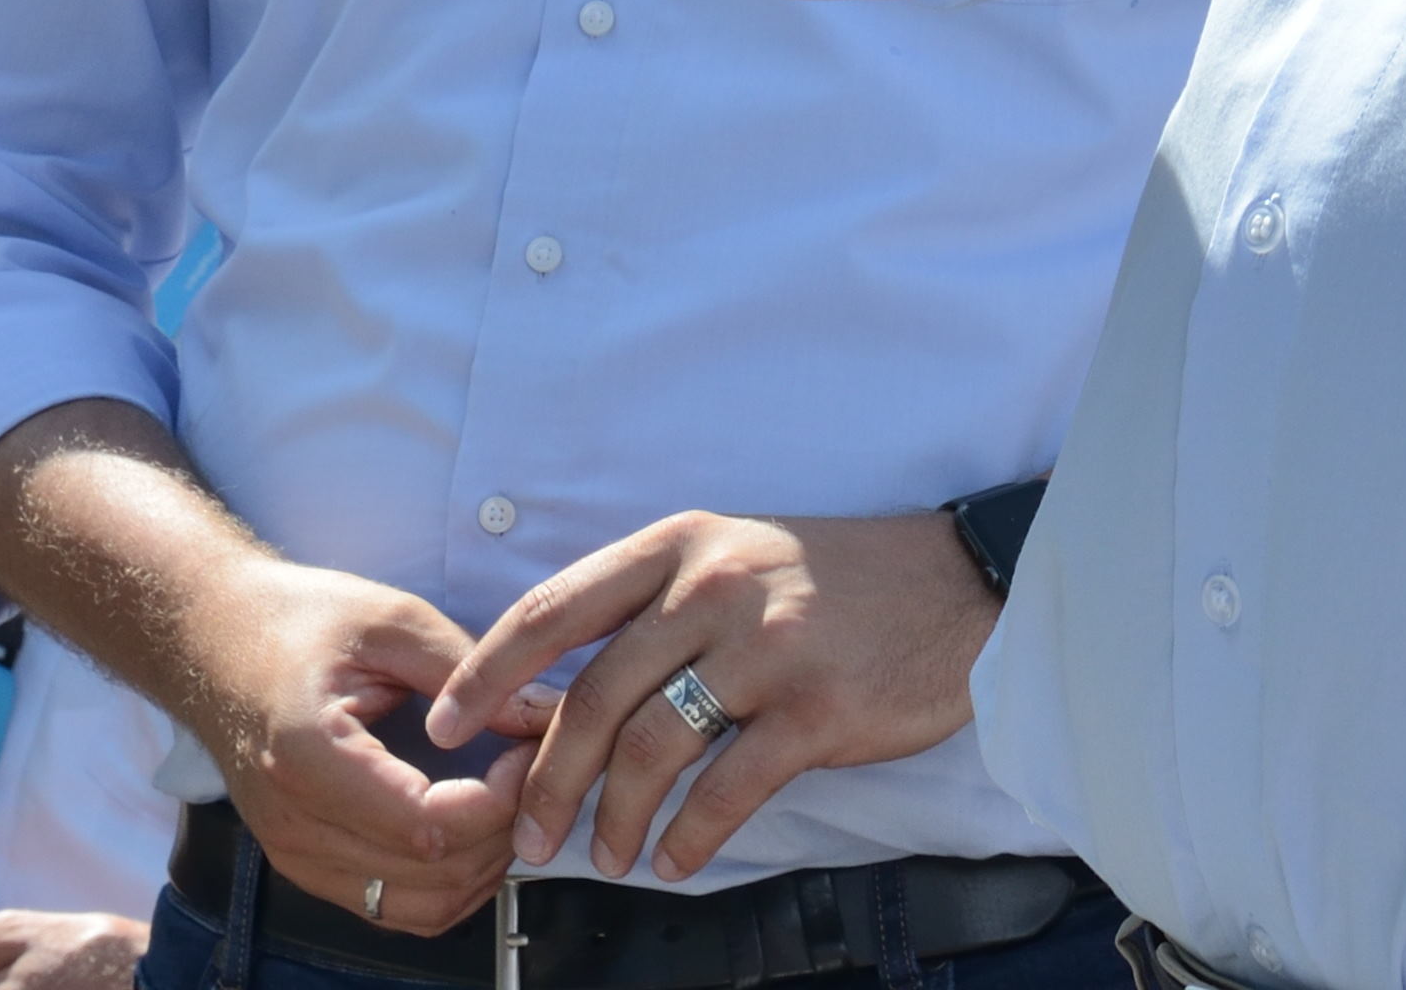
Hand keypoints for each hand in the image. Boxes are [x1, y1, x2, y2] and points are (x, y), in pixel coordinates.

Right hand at [172, 556, 520, 919]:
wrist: (215, 642)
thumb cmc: (297, 621)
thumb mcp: (390, 620)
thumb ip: (465, 668)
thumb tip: (540, 713)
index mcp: (310, 758)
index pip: (428, 826)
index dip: (500, 800)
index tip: (528, 747)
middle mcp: (296, 824)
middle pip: (431, 876)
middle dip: (503, 830)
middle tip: (530, 766)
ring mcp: (294, 855)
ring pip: (417, 909)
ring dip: (481, 866)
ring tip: (506, 797)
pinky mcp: (303, 865)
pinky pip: (390, 908)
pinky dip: (445, 885)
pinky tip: (470, 828)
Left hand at [431, 509, 993, 882]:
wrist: (960, 584)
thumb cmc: (838, 581)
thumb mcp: (737, 558)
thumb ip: (657, 611)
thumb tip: (563, 694)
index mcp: (683, 546)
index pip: (555, 607)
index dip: (488, 672)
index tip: (445, 724)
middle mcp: (716, 587)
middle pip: (594, 694)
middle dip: (545, 777)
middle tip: (525, 835)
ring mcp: (768, 646)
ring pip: (651, 746)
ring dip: (614, 818)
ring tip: (608, 856)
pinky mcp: (818, 708)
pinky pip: (727, 787)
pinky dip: (688, 835)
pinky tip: (674, 858)